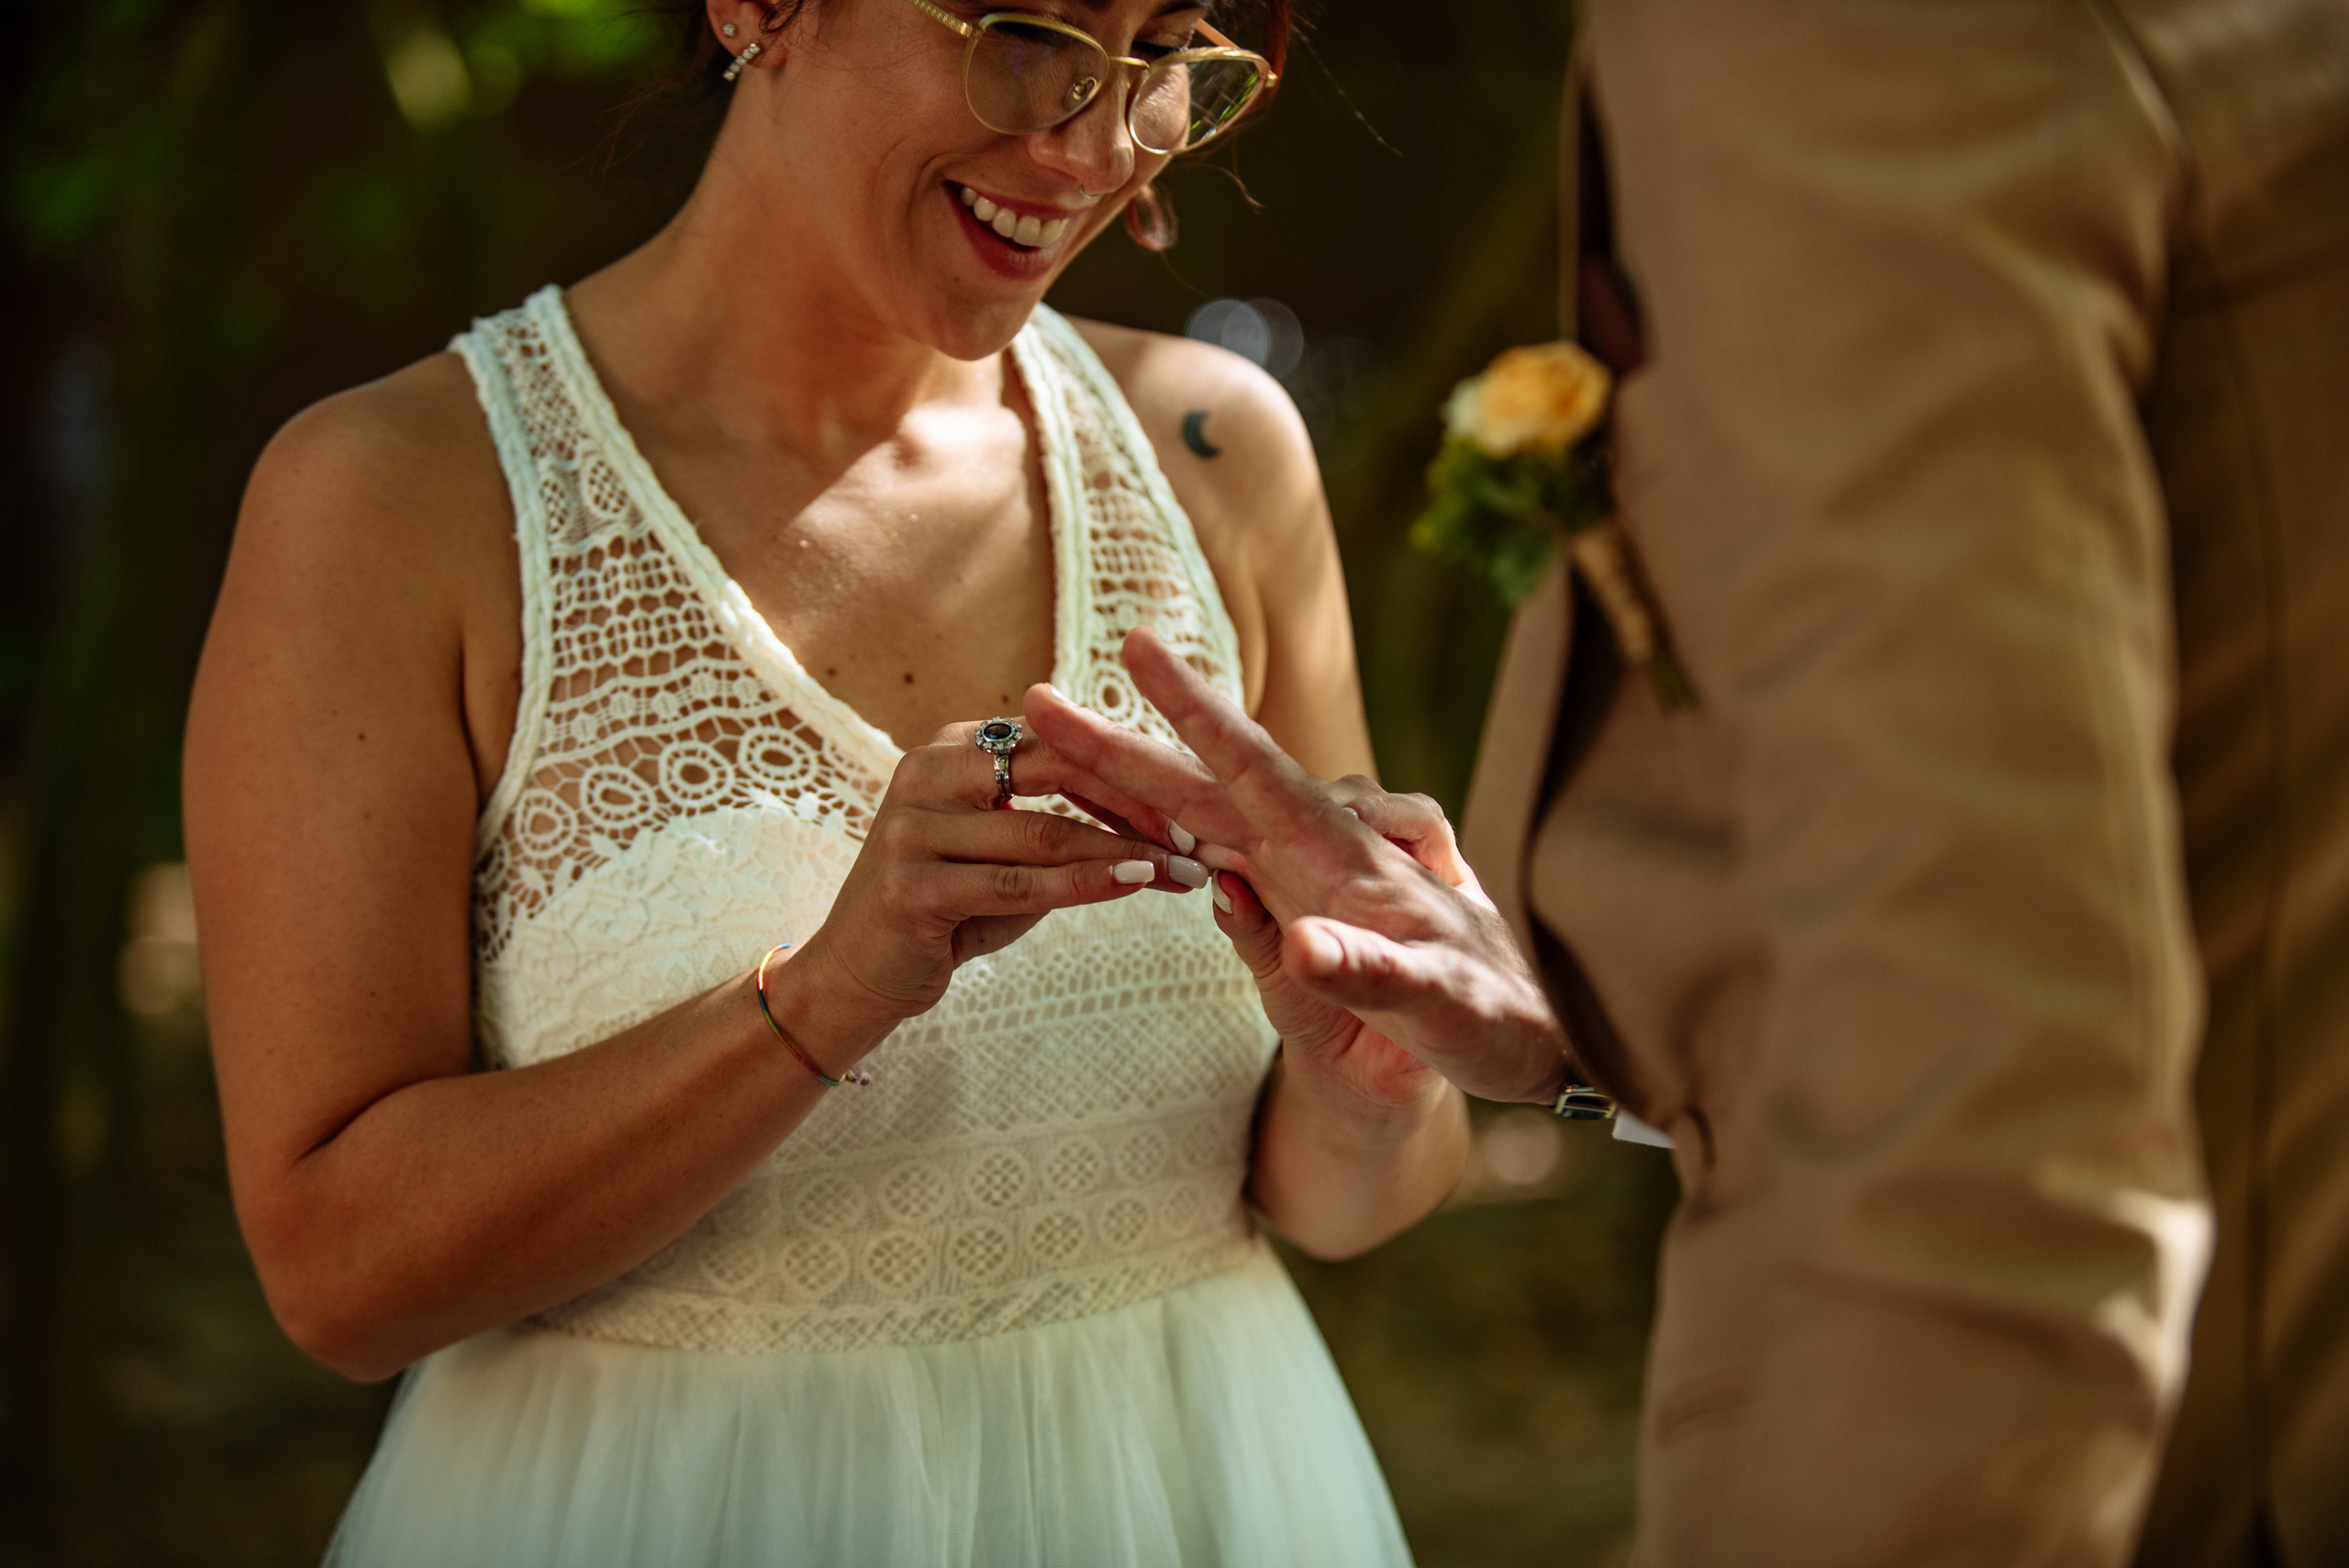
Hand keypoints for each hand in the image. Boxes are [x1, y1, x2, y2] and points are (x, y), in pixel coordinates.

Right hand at [791, 721, 1199, 1059]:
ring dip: (1123, 851)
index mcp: (954, 747)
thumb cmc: (949, 910)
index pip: (1060, 740)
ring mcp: (912, 825)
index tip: (1196, 797)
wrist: (857, 977)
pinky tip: (1134, 885)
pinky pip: (1017, 883)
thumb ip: (1061, 817)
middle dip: (1135, 799)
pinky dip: (1083, 883)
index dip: (1131, 767)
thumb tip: (1159, 803)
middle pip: (1055, 768)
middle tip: (1201, 830)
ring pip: (1042, 832)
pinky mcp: (910, 884)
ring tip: (1183, 870)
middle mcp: (927, 770)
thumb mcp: (1008, 852)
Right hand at [1022, 630, 1570, 1104]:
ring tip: (1057, 744)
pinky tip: (1123, 813)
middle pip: (1206, 786)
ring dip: (1130, 780)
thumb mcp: (1440, 1006)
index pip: (1259, 774)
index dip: (1197, 713)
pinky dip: (1161, 827)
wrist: (1528, 1041)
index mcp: (1348, 861)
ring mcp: (1303, 878)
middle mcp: (1318, 854)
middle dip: (1124, 742)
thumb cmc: (1492, 1017)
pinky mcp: (1297, 906)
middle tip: (1042, 699)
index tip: (1142, 651)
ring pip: (1200, 814)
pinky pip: (1214, 854)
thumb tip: (1302, 944)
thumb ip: (1374, 976)